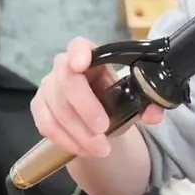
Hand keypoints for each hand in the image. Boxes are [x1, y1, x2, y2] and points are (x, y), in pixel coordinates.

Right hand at [31, 37, 165, 157]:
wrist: (96, 119)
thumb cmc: (114, 100)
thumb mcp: (132, 100)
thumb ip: (147, 105)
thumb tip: (154, 115)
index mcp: (92, 57)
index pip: (79, 45)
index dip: (79, 53)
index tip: (82, 65)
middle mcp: (64, 67)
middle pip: (67, 81)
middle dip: (85, 108)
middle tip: (103, 131)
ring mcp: (48, 86)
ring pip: (57, 108)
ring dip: (79, 133)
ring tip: (101, 149)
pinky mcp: (39, 107)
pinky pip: (46, 124)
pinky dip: (65, 140)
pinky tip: (82, 149)